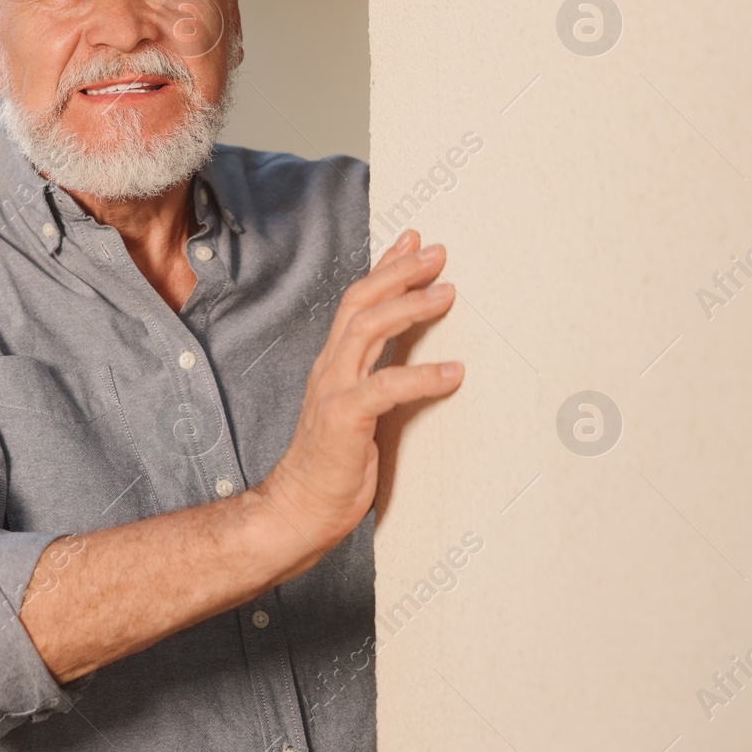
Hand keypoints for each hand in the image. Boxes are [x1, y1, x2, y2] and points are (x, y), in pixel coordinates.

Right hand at [261, 229, 461, 549]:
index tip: (413, 241)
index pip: (356, 302)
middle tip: (437, 254)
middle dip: (399, 272)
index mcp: (332, 364)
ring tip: (447, 295)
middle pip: (360, 302)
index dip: (385, 267)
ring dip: (409, 307)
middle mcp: (329, 368)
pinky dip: (422, 376)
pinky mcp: (343, 420)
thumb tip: (411, 356)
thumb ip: (376, 378)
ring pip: (367, 330)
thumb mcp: (356, 410)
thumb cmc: (331, 465)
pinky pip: (385, 388)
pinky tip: (453, 372)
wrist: (297, 509)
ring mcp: (333, 391)